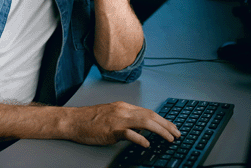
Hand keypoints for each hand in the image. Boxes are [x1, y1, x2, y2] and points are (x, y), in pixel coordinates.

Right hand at [65, 101, 180, 147]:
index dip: (163, 120)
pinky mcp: (111, 129)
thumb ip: (126, 120)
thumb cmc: (89, 120)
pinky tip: (147, 144)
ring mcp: (117, 119)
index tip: (172, 127)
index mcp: (124, 107)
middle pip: (150, 115)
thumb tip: (142, 129)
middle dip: (167, 125)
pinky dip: (140, 138)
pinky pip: (129, 134)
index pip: (149, 112)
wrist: (73, 121)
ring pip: (145, 122)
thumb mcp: (111, 115)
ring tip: (169, 138)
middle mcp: (123, 110)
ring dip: (160, 131)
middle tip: (177, 133)